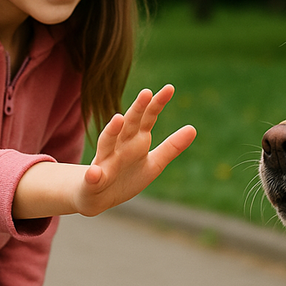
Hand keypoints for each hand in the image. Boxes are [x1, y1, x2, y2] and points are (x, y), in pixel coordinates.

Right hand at [11, 85, 195, 219]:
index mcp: (136, 140)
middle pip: (128, 124)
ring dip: (111, 131)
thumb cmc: (126, 176)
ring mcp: (105, 162)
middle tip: (146, 92)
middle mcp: (119, 146)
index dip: (157, 104)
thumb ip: (171, 147)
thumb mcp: (154, 163)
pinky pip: (93, 177)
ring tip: (118, 119)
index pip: (147, 118)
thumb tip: (193, 128)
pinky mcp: (93, 181)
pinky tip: (94, 172)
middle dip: (136, 109)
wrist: (97, 197)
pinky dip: (93, 175)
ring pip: (106, 143)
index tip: (169, 88)